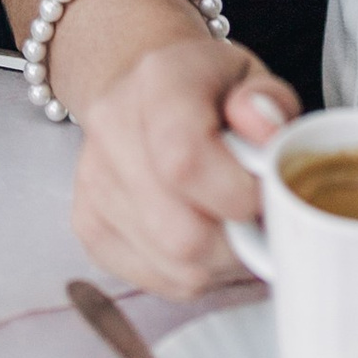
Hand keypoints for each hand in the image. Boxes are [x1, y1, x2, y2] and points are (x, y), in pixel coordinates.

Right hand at [72, 32, 300, 295]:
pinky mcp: (88, 225)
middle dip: (239, 240)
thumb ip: (269, 102)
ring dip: (220, 261)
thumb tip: (266, 133)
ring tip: (230, 222)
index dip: (238, 195)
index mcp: (158, 79)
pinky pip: (158, 280)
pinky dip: (193, 271)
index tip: (263, 192)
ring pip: (175, 265)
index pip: (186, 160)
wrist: (143, 93)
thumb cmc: (210, 90)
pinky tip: (201, 233)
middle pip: (183, 232)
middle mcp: (112, 126)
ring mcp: (93, 181)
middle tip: (256, 216)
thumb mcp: (253, 77)